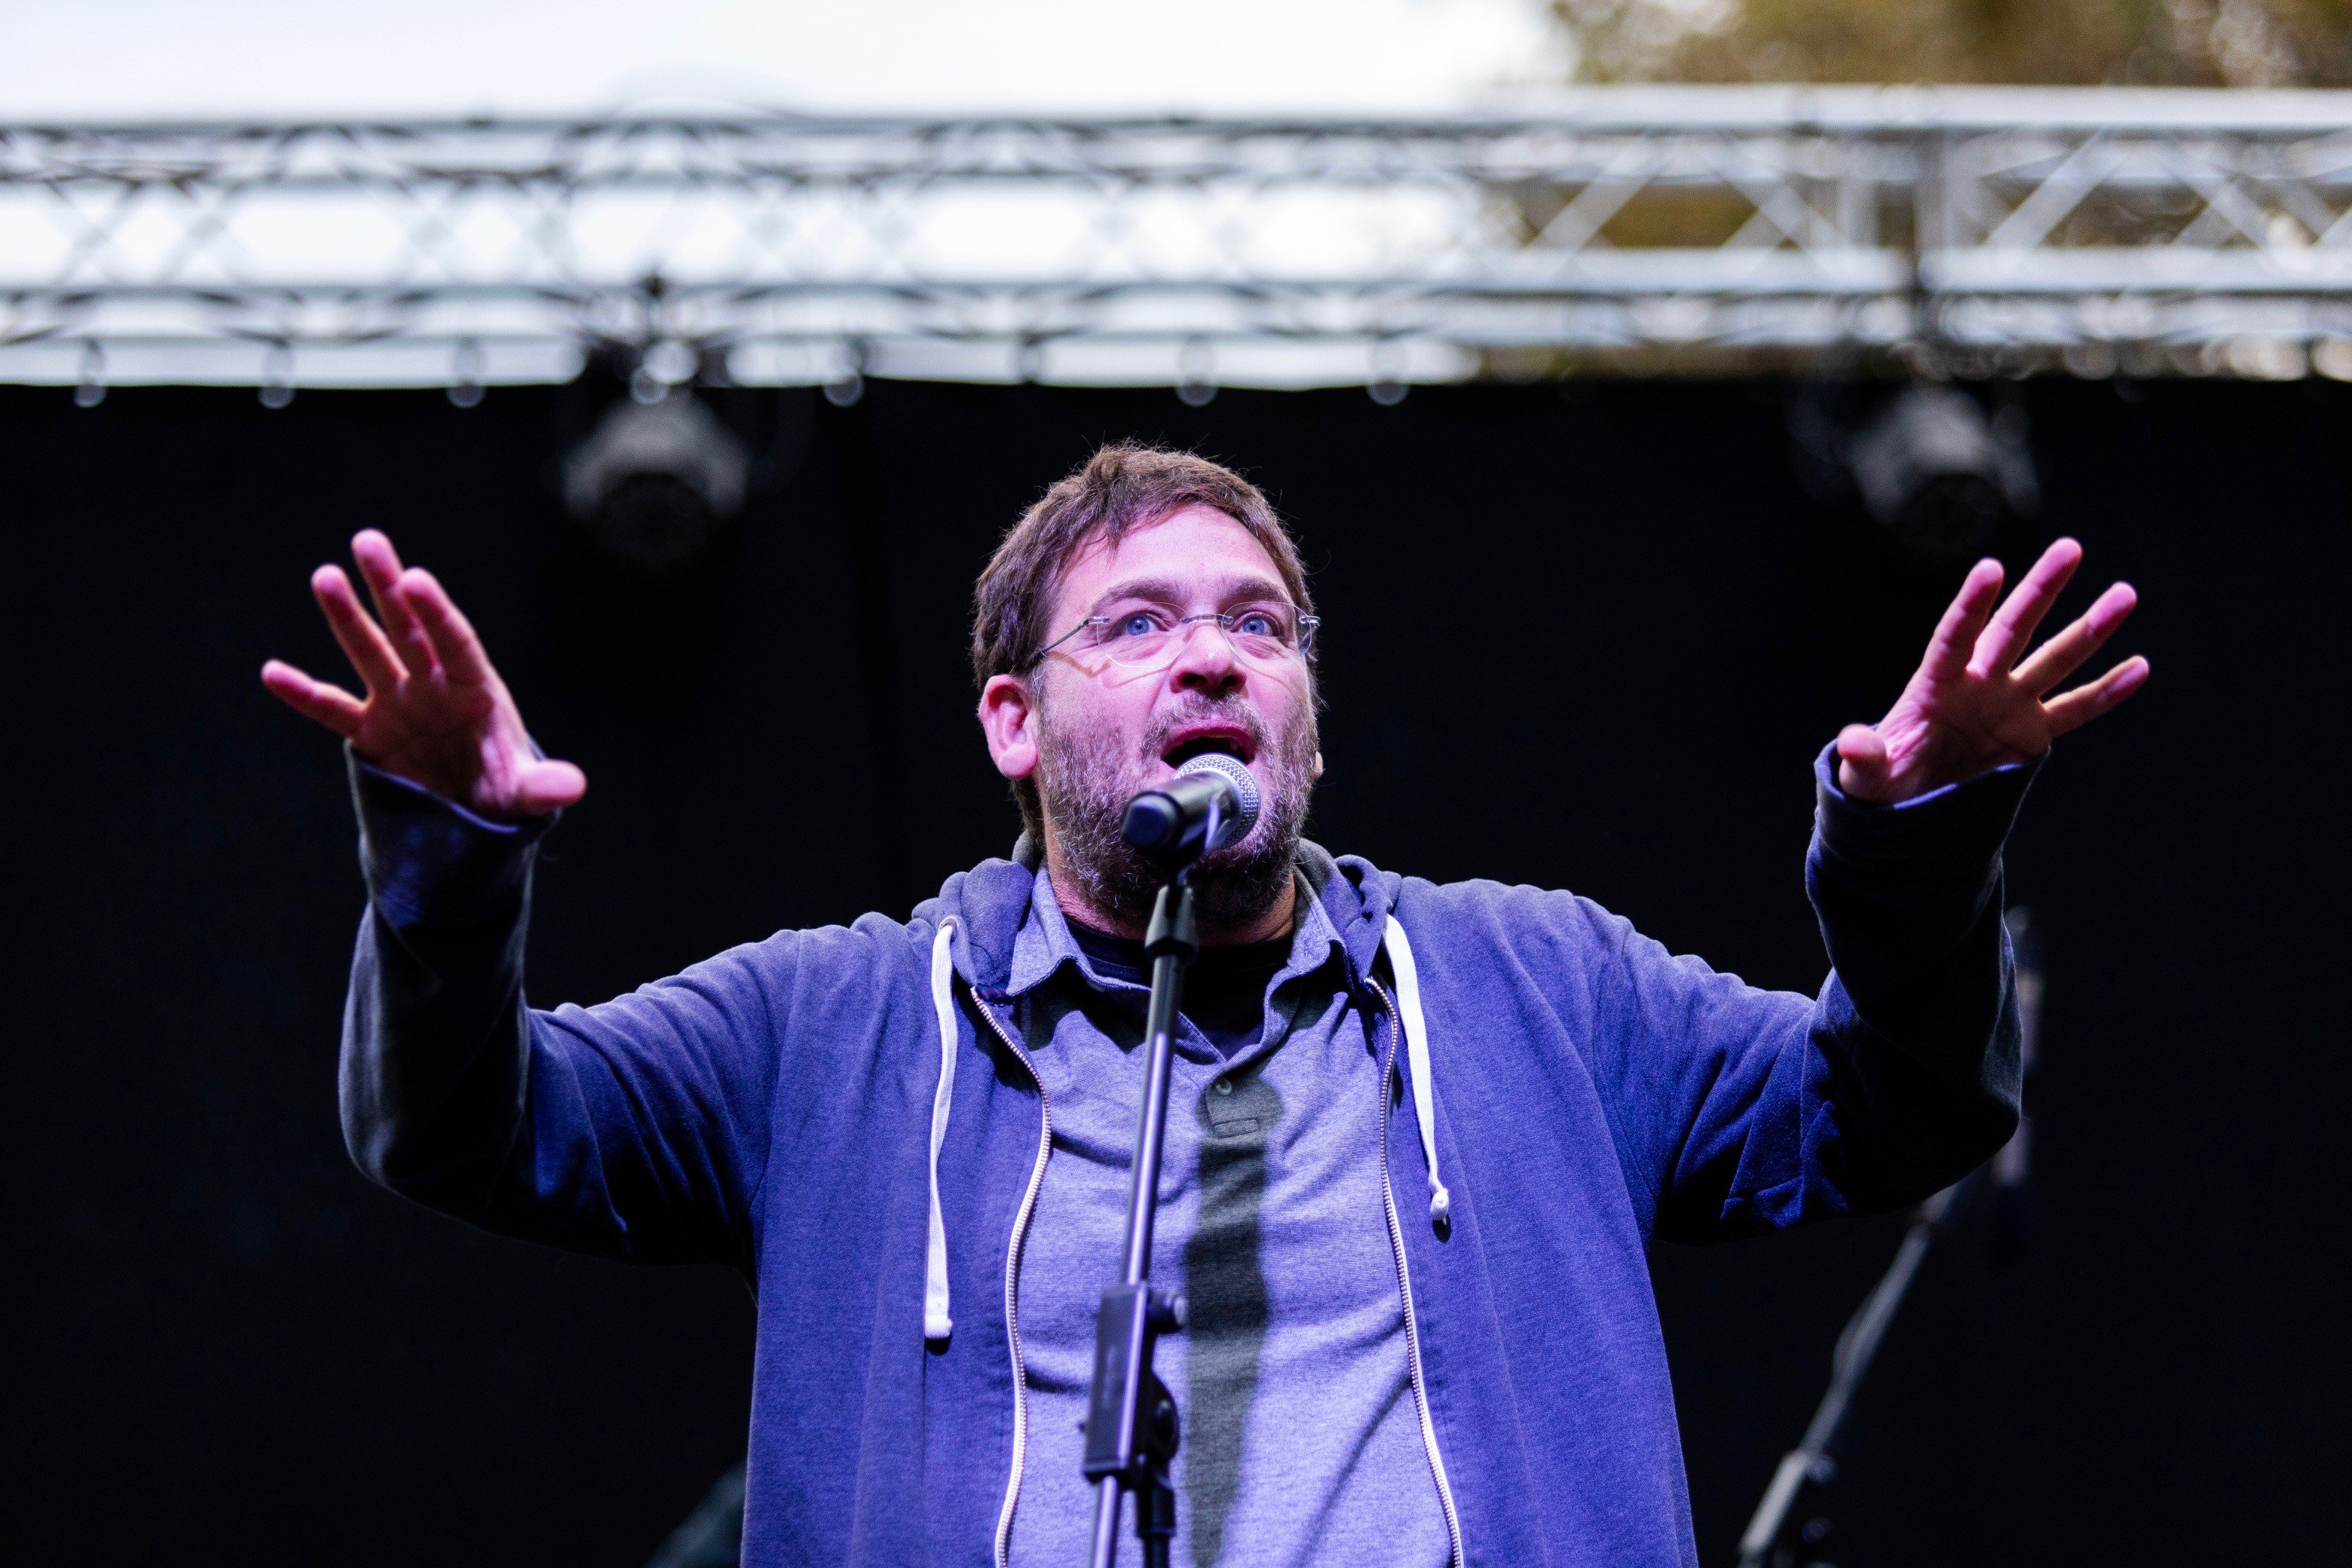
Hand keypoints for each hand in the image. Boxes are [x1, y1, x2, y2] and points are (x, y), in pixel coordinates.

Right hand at [261, 531, 585, 818]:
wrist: (471, 815)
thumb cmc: (504, 790)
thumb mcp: (524, 792)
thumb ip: (543, 787)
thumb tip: (574, 787)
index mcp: (476, 689)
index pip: (455, 642)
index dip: (436, 612)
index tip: (415, 578)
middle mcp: (434, 685)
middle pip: (410, 630)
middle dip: (389, 588)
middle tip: (368, 542)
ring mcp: (399, 703)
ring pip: (370, 653)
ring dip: (347, 617)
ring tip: (325, 576)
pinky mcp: (371, 732)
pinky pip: (332, 709)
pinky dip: (303, 693)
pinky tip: (272, 672)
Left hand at [1837, 537, 2146, 803]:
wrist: (1909, 803)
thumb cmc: (1881, 783)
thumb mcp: (1865, 777)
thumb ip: (1863, 758)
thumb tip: (1853, 743)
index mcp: (1934, 686)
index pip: (1954, 638)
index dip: (1971, 606)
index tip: (1991, 568)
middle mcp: (1977, 683)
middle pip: (2013, 629)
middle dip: (2040, 590)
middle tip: (2070, 548)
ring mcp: (2008, 704)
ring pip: (2054, 660)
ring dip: (2090, 629)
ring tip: (2126, 593)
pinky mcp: (2032, 734)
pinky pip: (2074, 711)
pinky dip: (2106, 694)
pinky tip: (2140, 668)